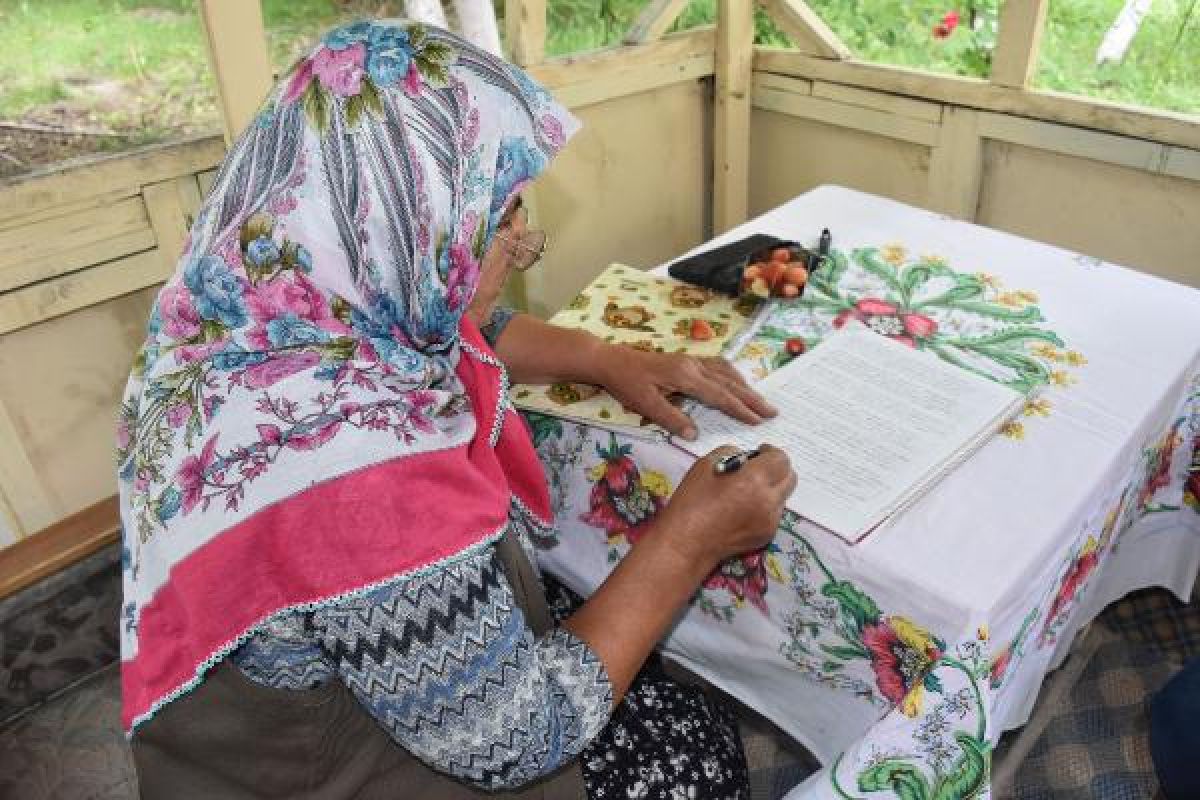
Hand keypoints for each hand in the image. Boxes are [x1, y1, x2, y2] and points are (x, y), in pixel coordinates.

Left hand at [594, 346, 776, 438]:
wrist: (612, 361)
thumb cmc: (626, 384)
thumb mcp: (645, 405)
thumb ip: (671, 419)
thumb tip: (694, 435)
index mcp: (685, 376)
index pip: (719, 395)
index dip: (740, 409)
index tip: (758, 420)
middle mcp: (693, 365)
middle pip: (729, 382)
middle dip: (752, 398)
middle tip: (772, 412)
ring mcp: (691, 360)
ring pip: (726, 372)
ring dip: (745, 386)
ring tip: (760, 401)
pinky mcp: (687, 360)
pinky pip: (718, 366)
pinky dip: (733, 376)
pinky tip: (737, 383)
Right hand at [654, 444, 795, 567]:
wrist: (687, 542)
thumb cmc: (692, 502)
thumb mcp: (705, 464)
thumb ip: (732, 453)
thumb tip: (748, 458)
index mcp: (754, 479)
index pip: (781, 459)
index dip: (771, 453)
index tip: (761, 453)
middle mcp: (768, 501)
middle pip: (790, 477)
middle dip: (776, 470)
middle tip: (759, 469)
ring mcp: (770, 520)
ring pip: (783, 496)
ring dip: (771, 489)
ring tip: (747, 492)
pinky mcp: (767, 535)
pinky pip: (774, 513)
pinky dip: (764, 506)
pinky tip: (743, 509)